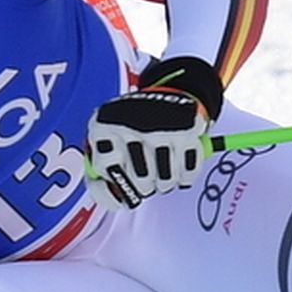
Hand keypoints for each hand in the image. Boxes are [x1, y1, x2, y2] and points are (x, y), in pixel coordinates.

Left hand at [86, 55, 223, 208]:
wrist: (168, 93)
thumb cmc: (132, 123)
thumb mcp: (107, 134)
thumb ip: (103, 165)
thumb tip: (115, 198)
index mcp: (105, 123)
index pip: (105, 168)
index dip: (110, 184)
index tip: (116, 183)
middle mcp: (131, 123)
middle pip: (140, 181)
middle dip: (144, 188)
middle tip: (145, 181)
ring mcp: (160, 127)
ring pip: (165, 181)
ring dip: (164, 184)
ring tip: (161, 175)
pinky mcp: (186, 131)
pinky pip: (187, 173)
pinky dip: (184, 177)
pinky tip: (177, 167)